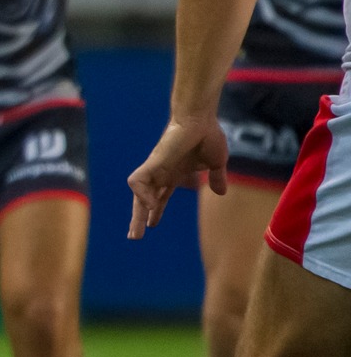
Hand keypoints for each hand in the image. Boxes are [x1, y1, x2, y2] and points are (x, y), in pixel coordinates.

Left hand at [127, 113, 226, 238]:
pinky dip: (142, 194)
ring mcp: (156, 169)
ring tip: (139, 231)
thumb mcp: (216, 163)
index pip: (160, 197)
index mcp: (174, 174)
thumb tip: (221, 193)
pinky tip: (150, 204)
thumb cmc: (207, 135)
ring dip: (137, 214)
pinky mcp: (153, 163)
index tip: (152, 225)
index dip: (156, 211)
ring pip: (138, 195)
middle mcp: (162, 174)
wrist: (200, 119)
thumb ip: (216, 177)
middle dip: (140, 219)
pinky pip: (138, 182)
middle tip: (134, 237)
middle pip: (145, 201)